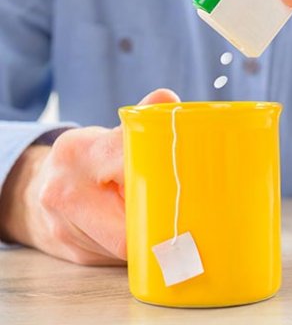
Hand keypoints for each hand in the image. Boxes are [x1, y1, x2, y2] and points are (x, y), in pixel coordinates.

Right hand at [0, 89, 179, 264]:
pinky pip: (114, 257)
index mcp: (81, 151)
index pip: (130, 164)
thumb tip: (168, 100)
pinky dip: (133, 248)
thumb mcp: (109, 135)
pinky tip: (139, 234)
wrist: (39, 186)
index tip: (185, 189)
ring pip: (124, 245)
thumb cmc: (87, 159)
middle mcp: (65, 189)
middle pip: (130, 220)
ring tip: (163, 223)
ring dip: (148, 238)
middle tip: (185, 216)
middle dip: (158, 220)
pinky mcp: (70, 251)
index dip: (161, 181)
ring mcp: (63, 225)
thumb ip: (140, 120)